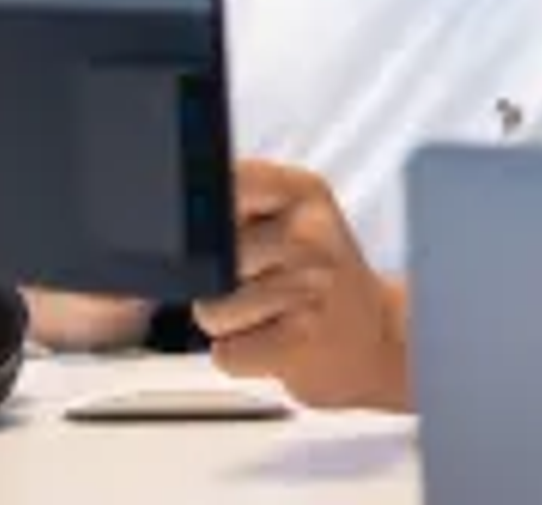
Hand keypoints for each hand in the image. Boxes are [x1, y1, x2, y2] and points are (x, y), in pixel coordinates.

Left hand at [190, 159, 411, 411]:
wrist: (379, 339)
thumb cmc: (318, 278)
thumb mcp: (293, 218)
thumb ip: (235, 205)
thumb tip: (162, 220)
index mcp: (303, 190)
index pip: (220, 185)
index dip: (200, 218)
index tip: (210, 232)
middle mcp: (311, 233)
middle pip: (205, 258)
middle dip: (214, 281)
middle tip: (258, 282)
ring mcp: (309, 287)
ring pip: (210, 310)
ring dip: (229, 324)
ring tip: (270, 315)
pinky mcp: (300, 342)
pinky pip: (225, 352)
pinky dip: (241, 356)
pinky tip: (276, 341)